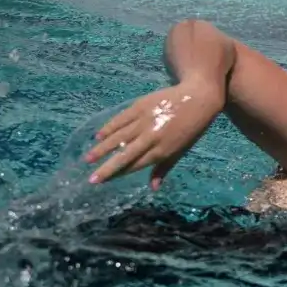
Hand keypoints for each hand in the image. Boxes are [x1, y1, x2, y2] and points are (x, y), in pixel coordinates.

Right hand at [83, 82, 223, 188]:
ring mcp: (144, 121)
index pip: (135, 165)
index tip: (103, 182)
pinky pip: (120, 119)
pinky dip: (108, 128)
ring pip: (118, 137)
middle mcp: (151, 137)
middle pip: (124, 155)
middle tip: (90, 178)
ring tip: (88, 159)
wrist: (198, 98)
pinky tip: (98, 136)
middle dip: (106, 168)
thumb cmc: (191, 128)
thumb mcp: (181, 150)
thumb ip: (164, 168)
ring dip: (102, 148)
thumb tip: (153, 188)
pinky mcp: (140, 106)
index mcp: (162, 150)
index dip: (118, 174)